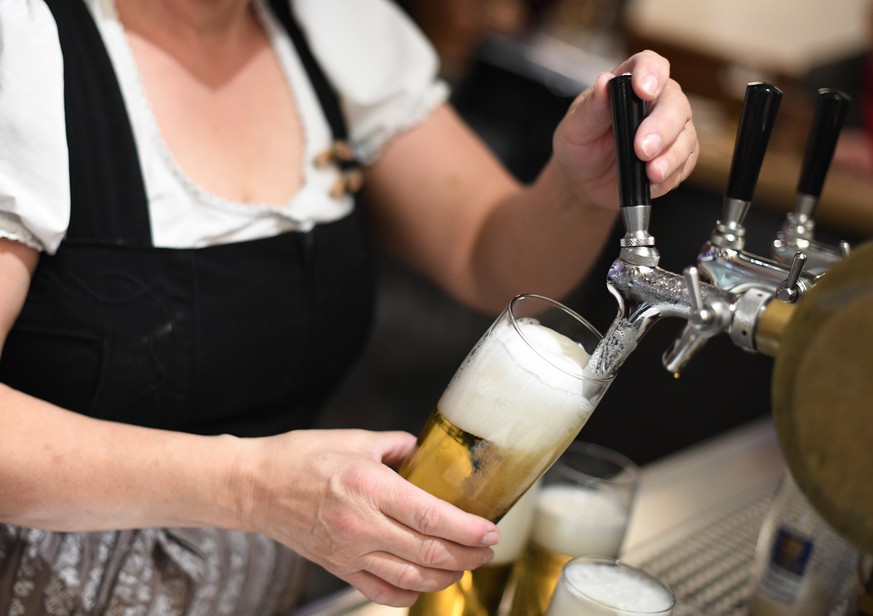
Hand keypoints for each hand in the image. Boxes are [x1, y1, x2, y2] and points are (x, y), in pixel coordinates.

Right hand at [232, 429, 498, 606]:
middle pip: (428, 553)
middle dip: (467, 555)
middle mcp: (362, 524)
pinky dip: (409, 593)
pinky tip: (423, 583)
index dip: (468, 529)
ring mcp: (349, 551)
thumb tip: (422, 452)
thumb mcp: (354, 439)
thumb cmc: (299, 459)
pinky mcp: (339, 567)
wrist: (255, 487)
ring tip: (464, 564)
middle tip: (486, 548)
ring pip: (411, 578)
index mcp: (369, 487)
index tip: (490, 530)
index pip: (432, 517)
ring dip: (445, 576)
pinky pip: (381, 591)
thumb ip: (396, 446)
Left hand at [552, 49, 697, 208]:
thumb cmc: (580, 145)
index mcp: (630, 84)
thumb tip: (604, 82)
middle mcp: (658, 102)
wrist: (584, 180)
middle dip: (662, 127)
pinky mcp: (678, 158)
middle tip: (642, 149)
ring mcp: (672, 130)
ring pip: (685, 137)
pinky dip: (669, 176)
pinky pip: (684, 165)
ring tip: (650, 173)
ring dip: (670, 157)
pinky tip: (651, 184)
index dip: (651, 73)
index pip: (649, 65)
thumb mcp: (575, 127)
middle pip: (675, 104)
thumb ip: (592, 107)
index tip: (643, 91)